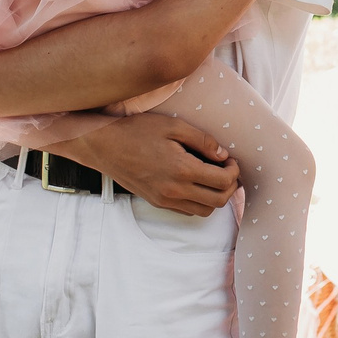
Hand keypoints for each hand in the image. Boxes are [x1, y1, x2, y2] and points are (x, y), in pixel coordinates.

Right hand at [56, 113, 241, 214]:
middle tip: (227, 169)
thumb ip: (202, 140)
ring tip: (212, 176)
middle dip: (229, 186)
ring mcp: (164, 200)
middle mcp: (174, 191)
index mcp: (182, 170)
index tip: (230, 159)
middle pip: (218, 201)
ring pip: (204, 211)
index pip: (223, 182)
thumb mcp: (173, 126)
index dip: (234, 171)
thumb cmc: (137, 131)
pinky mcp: (156, 202)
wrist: (104, 145)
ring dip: (215, 196)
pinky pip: (187, 211)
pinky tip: (195, 182)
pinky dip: (198, 201)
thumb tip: (223, 155)